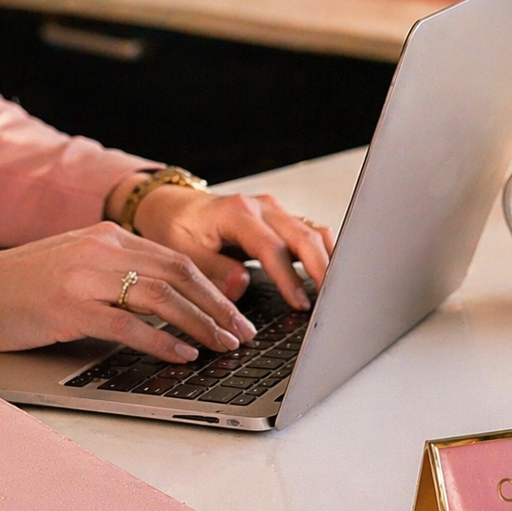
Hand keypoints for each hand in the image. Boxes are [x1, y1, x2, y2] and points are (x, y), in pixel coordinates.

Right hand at [0, 224, 257, 362]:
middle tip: (244, 333)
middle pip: (178, 275)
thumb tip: (162, 301)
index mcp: (106, 238)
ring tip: (224, 346)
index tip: (236, 311)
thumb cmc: (15, 287)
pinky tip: (181, 355)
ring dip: (200, 324)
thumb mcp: (72, 265)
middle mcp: (100, 251)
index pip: (175, 258)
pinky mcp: (67, 308)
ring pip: (161, 298)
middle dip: (218, 307)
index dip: (213, 286)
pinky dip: (161, 341)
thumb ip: (115, 274)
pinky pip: (127, 325)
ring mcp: (84, 278)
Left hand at [109, 179, 334, 310]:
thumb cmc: (176, 228)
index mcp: (235, 213)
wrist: (173, 207)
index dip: (287, 276)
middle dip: (321, 268)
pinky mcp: (279, 219)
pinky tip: (331, 272)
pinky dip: (323, 251)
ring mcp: (273, 211)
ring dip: (327, 259)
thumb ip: (211, 270)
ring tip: (337, 290)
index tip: (299, 303)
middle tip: (331, 299)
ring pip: (312, 231)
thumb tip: (241, 286)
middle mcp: (260, 207)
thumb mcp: (181, 252)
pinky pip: (309, 232)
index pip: (271, 246)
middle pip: (302, 234)